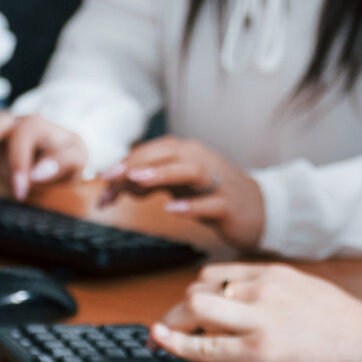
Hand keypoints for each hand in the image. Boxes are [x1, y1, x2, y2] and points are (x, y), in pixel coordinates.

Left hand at [97, 136, 264, 250]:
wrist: (258, 210)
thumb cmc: (213, 194)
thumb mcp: (179, 186)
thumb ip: (151, 182)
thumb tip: (120, 184)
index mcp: (188, 154)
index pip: (153, 151)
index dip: (126, 162)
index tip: (102, 178)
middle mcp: (202, 161)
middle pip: (168, 154)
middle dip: (136, 163)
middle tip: (110, 177)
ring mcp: (217, 183)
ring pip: (190, 171)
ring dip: (162, 174)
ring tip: (137, 181)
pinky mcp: (229, 206)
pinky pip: (210, 203)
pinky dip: (191, 205)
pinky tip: (172, 210)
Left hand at [150, 264, 361, 361]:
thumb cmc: (353, 331)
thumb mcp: (312, 293)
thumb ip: (280, 294)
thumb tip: (259, 305)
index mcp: (275, 274)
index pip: (218, 273)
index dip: (195, 292)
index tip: (188, 310)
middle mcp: (262, 288)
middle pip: (198, 287)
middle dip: (178, 310)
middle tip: (171, 328)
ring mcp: (258, 318)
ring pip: (194, 307)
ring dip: (174, 324)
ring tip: (167, 340)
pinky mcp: (258, 351)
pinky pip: (204, 346)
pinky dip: (175, 344)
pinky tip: (161, 344)